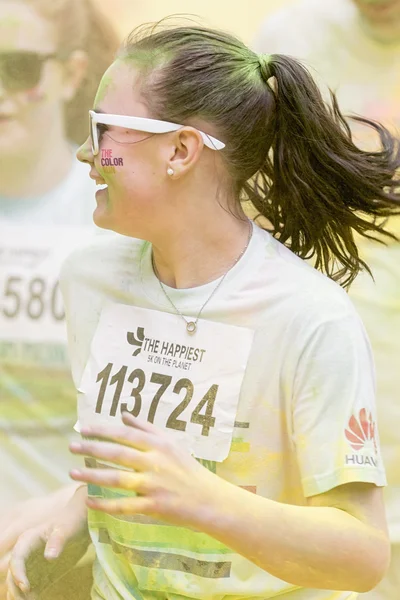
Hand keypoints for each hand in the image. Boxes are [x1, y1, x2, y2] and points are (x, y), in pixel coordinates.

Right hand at [7, 486, 89, 599]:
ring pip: (18, 584)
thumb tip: (49, 556)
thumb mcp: (67, 528)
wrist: (81, 525)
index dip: (18, 573)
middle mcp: (26, 554)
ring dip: (19, 596)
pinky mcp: (41, 575)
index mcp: (28, 540)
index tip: (26, 586)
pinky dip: (30, 597)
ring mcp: (32, 566)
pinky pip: (31, 589)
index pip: (17, 558)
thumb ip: (58, 540)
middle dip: (15, 589)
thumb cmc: (72, 522)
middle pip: (13, 574)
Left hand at [69, 412, 220, 527]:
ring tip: (72, 473)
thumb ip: (147, 428)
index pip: (126, 434)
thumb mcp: (171, 444)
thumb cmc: (188, 470)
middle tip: (72, 447)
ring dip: (92, 476)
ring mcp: (153, 485)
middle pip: (118, 453)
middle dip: (92, 449)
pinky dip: (105, 504)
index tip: (83, 429)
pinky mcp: (153, 506)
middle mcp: (155, 462)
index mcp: (159, 445)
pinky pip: (124, 505)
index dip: (103, 430)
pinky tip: (89, 501)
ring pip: (117, 479)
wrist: (208, 499)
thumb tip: (123, 413)